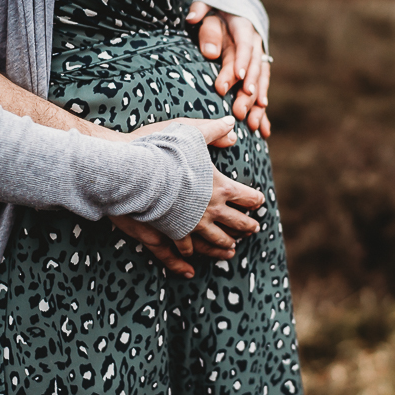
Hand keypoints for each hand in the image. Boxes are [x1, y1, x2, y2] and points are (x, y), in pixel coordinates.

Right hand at [106, 115, 262, 276]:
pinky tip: (190, 269)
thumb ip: (214, 130)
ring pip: (214, 240)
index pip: (247, 197)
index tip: (259, 203)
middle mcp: (211, 210)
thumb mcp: (192, 133)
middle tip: (253, 229)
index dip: (255, 200)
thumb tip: (232, 124)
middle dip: (246, 226)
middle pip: (236, 223)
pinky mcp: (171, 234)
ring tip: (231, 250)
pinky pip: (182, 251)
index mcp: (221, 187)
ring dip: (224, 245)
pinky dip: (187, 260)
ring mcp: (192, 225)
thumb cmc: (164, 151)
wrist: (135, 173)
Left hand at [187, 2, 271, 137]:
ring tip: (250, 124)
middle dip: (248, 92)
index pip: (244, 46)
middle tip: (238, 110)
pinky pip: (262, 92)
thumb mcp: (206, 8)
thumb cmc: (212, 11)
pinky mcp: (257, 72)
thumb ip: (203, 19)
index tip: (236, 79)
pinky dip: (262, 111)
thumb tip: (210, 50)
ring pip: (260, 84)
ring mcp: (257, 59)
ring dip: (256, 105)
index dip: (241, 62)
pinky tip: (262, 129)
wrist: (229, 9)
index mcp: (243, 28)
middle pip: (253, 70)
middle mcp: (255, 45)